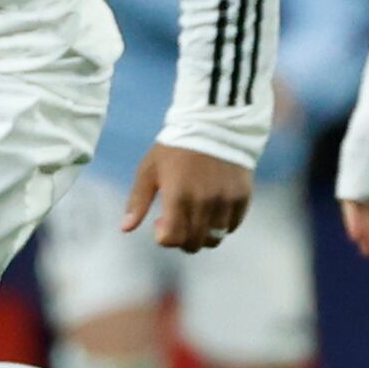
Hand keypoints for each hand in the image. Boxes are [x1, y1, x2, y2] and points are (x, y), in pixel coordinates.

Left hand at [124, 144, 252, 251]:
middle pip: (194, 243)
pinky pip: (233, 225)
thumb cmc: (175, 147)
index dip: (164, 237)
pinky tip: (214, 209)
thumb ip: (137, 201)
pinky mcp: (243, 197)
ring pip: (215, 237)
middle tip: (179, 220)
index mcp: (178, 197)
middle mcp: (204, 203)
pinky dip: (222, 224)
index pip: (173, 239)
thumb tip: (126, 228)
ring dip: (203, 234)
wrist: (214, 124)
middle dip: (182, 239)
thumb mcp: (149, 170)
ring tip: (198, 216)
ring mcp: (226, 201)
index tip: (161, 222)